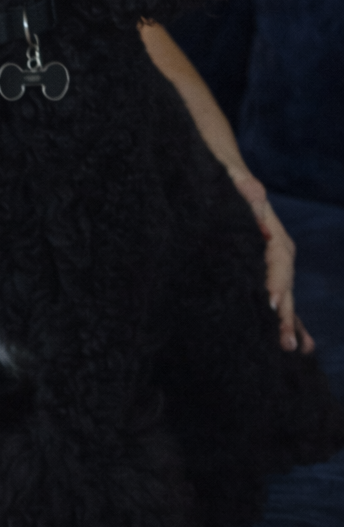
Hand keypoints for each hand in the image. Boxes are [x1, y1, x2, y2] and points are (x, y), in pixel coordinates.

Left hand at [230, 172, 314, 353]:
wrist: (227, 176)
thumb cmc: (226, 179)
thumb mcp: (231, 178)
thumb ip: (244, 186)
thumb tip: (255, 193)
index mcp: (273, 232)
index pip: (279, 260)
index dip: (277, 282)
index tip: (271, 303)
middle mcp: (280, 250)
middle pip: (285, 285)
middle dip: (286, 314)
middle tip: (286, 342)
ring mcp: (275, 264)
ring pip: (285, 296)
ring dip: (290, 322)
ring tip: (295, 349)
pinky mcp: (266, 272)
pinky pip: (279, 297)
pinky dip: (289, 319)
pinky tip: (300, 344)